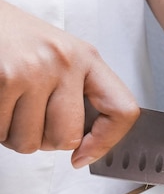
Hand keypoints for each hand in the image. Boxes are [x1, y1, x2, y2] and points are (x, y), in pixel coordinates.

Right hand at [0, 1, 139, 166]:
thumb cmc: (20, 41)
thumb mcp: (62, 58)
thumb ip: (79, 94)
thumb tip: (86, 148)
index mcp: (87, 59)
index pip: (121, 110)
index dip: (107, 141)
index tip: (85, 153)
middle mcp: (64, 62)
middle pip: (67, 138)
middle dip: (47, 141)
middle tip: (35, 121)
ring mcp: (33, 70)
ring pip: (29, 141)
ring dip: (16, 135)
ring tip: (12, 107)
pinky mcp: (3, 77)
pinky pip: (1, 131)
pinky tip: (0, 103)